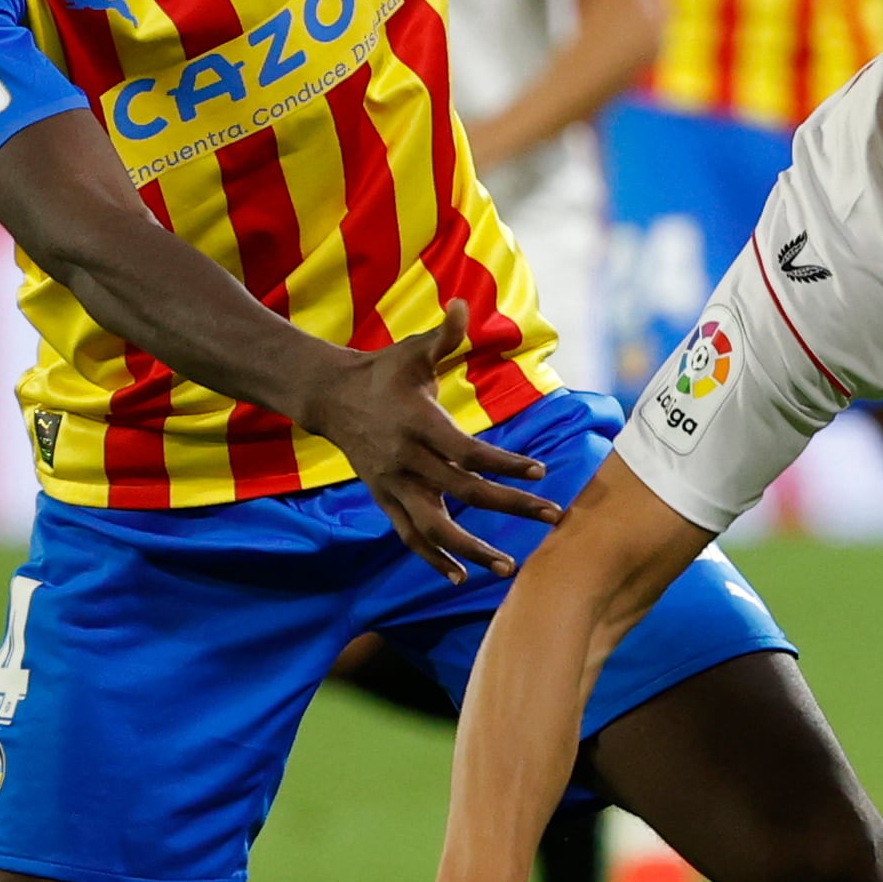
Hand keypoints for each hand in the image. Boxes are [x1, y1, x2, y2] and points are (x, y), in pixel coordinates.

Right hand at [303, 301, 560, 580]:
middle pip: (462, 492)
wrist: (329, 397)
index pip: (466, 450)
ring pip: (432, 527)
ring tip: (509, 568)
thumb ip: (444, 335)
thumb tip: (463, 303)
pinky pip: (409, 536)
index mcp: (417, 423)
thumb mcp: (412, 350)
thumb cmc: (383, 371)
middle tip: (553, 516)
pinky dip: (433, 559)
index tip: (541, 472)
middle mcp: (405, 460)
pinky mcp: (383, 499)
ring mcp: (391, 484)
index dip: (504, 463)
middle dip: (509, 506)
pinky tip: (461, 578)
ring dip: (471, 549)